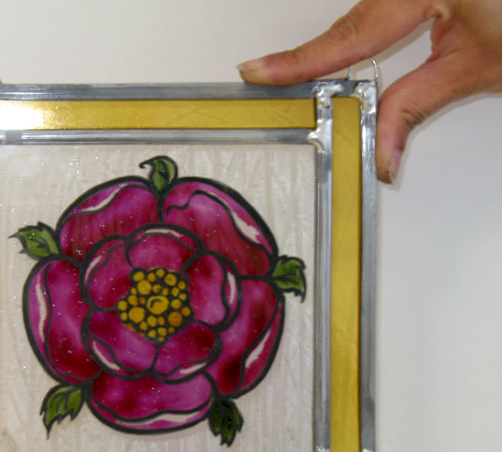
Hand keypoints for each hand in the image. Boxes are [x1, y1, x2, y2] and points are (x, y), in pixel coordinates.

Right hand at [237, 0, 501, 182]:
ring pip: (376, 4)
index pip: (352, 32)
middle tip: (272, 73)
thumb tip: (382, 150)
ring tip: (312, 63)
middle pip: (360, 15)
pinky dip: (381, 17)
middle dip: (325, 51)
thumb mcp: (484, 66)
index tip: (258, 70)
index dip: (300, 59)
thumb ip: (418, 102)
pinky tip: (362, 42)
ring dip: (356, 36)